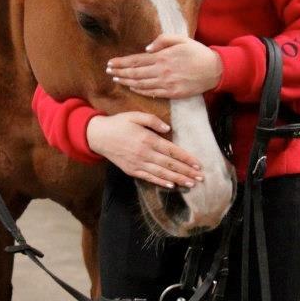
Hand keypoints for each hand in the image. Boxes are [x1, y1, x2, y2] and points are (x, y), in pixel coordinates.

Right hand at [86, 112, 203, 188]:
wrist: (99, 136)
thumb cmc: (119, 124)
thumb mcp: (135, 115)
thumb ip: (152, 120)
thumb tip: (168, 128)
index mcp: (148, 139)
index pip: (172, 151)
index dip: (186, 159)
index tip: (198, 164)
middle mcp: (145, 153)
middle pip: (170, 165)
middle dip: (187, 172)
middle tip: (201, 178)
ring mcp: (138, 164)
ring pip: (162, 173)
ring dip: (178, 179)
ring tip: (191, 184)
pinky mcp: (132, 170)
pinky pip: (149, 178)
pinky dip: (161, 182)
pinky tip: (171, 185)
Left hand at [106, 35, 222, 98]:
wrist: (214, 70)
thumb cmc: (197, 52)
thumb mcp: (181, 39)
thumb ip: (162, 40)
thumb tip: (146, 48)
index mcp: (162, 56)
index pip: (136, 60)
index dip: (121, 62)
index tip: (110, 63)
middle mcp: (162, 71)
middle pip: (135, 73)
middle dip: (119, 73)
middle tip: (108, 72)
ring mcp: (166, 83)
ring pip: (141, 84)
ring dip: (127, 82)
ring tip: (116, 80)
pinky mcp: (172, 93)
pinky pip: (152, 93)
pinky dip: (140, 91)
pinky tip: (132, 88)